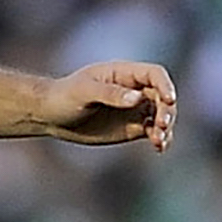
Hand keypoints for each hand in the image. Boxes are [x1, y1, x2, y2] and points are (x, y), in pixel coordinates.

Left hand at [42, 60, 176, 151]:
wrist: (52, 116)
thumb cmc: (65, 97)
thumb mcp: (84, 92)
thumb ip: (111, 94)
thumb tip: (137, 99)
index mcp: (124, 74)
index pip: (154, 75)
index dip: (165, 85)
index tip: (170, 100)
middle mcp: (135, 90)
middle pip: (163, 97)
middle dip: (167, 111)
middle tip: (161, 126)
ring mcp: (135, 109)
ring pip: (162, 115)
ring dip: (166, 127)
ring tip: (158, 141)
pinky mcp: (133, 127)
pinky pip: (154, 132)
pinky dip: (161, 139)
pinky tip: (159, 148)